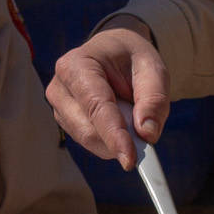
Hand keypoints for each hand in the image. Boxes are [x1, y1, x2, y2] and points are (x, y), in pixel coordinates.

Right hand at [45, 23, 169, 169]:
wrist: (114, 52)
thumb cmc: (132, 58)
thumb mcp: (152, 68)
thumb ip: (154, 98)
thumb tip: (147, 134)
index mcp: (77, 64)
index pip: (96, 107)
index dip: (114, 136)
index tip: (130, 160)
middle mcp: (60, 87)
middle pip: (89, 131)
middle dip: (121, 139)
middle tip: (147, 131)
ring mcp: (59, 107)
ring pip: (90, 141)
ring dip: (117, 138)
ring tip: (131, 112)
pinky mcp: (65, 122)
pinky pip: (92, 143)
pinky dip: (111, 140)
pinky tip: (120, 119)